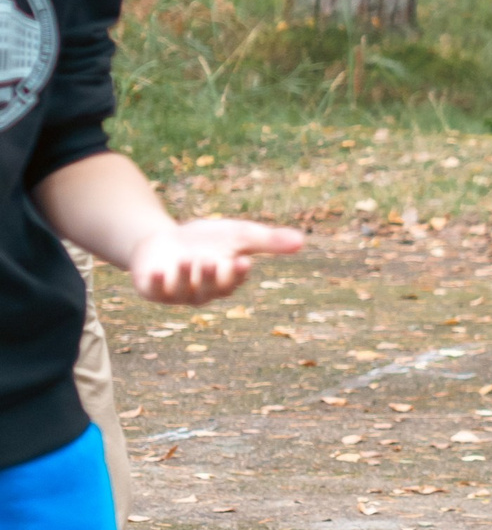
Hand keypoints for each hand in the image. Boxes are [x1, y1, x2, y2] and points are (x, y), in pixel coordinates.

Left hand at [127, 218, 304, 306]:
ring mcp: (175, 293)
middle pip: (209, 290)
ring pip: (182, 291)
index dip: (237, 274)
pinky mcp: (151, 290)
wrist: (162, 241)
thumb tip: (302, 241)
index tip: (243, 261)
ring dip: (184, 277)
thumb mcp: (237, 235)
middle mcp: (201, 293)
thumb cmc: (205, 240)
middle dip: (211, 276)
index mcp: (224, 283)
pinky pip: (154, 292)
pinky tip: (158, 271)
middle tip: (212, 261)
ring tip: (186, 260)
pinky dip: (157, 283)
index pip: (233, 282)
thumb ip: (267, 241)